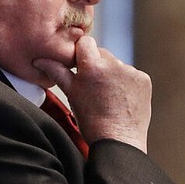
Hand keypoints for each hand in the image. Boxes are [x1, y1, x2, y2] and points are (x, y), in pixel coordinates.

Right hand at [33, 36, 150, 152]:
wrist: (118, 142)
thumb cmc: (92, 121)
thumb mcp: (71, 94)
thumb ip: (57, 72)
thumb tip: (40, 60)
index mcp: (93, 66)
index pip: (86, 42)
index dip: (81, 53)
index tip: (79, 67)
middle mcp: (114, 64)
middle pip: (102, 53)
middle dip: (96, 65)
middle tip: (93, 87)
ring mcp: (132, 72)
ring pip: (117, 64)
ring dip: (112, 74)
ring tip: (108, 96)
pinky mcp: (144, 80)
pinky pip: (132, 74)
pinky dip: (126, 83)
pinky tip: (121, 98)